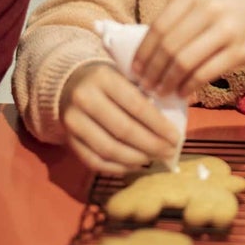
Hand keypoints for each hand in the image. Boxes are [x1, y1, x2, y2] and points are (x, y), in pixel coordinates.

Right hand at [58, 62, 180, 173]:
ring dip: (136, 158)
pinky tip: (135, 165)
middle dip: (151, 145)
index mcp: (103, 78)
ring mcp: (73, 120)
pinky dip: (118, 167)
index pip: (136, 106)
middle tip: (169, 152)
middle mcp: (84, 98)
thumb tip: (169, 129)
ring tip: (154, 159)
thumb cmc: (109, 82)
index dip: (159, 125)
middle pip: (123, 130)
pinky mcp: (68, 139)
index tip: (176, 138)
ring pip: (109, 149)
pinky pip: (94, 161)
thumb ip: (145, 96)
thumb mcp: (126, 77)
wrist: (70, 83)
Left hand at [132, 0, 244, 96]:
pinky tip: (183, 92)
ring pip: (184, 62)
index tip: (135, 68)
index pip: (159, 26)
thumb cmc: (243, 2)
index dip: (144, 51)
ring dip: (168, 81)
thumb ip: (184, 14)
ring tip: (161, 91)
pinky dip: (190, 85)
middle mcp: (210, 8)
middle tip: (145, 85)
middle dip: (153, 70)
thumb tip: (152, 48)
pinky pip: (206, 72)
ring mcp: (226, 29)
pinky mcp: (241, 50)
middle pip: (169, 46)